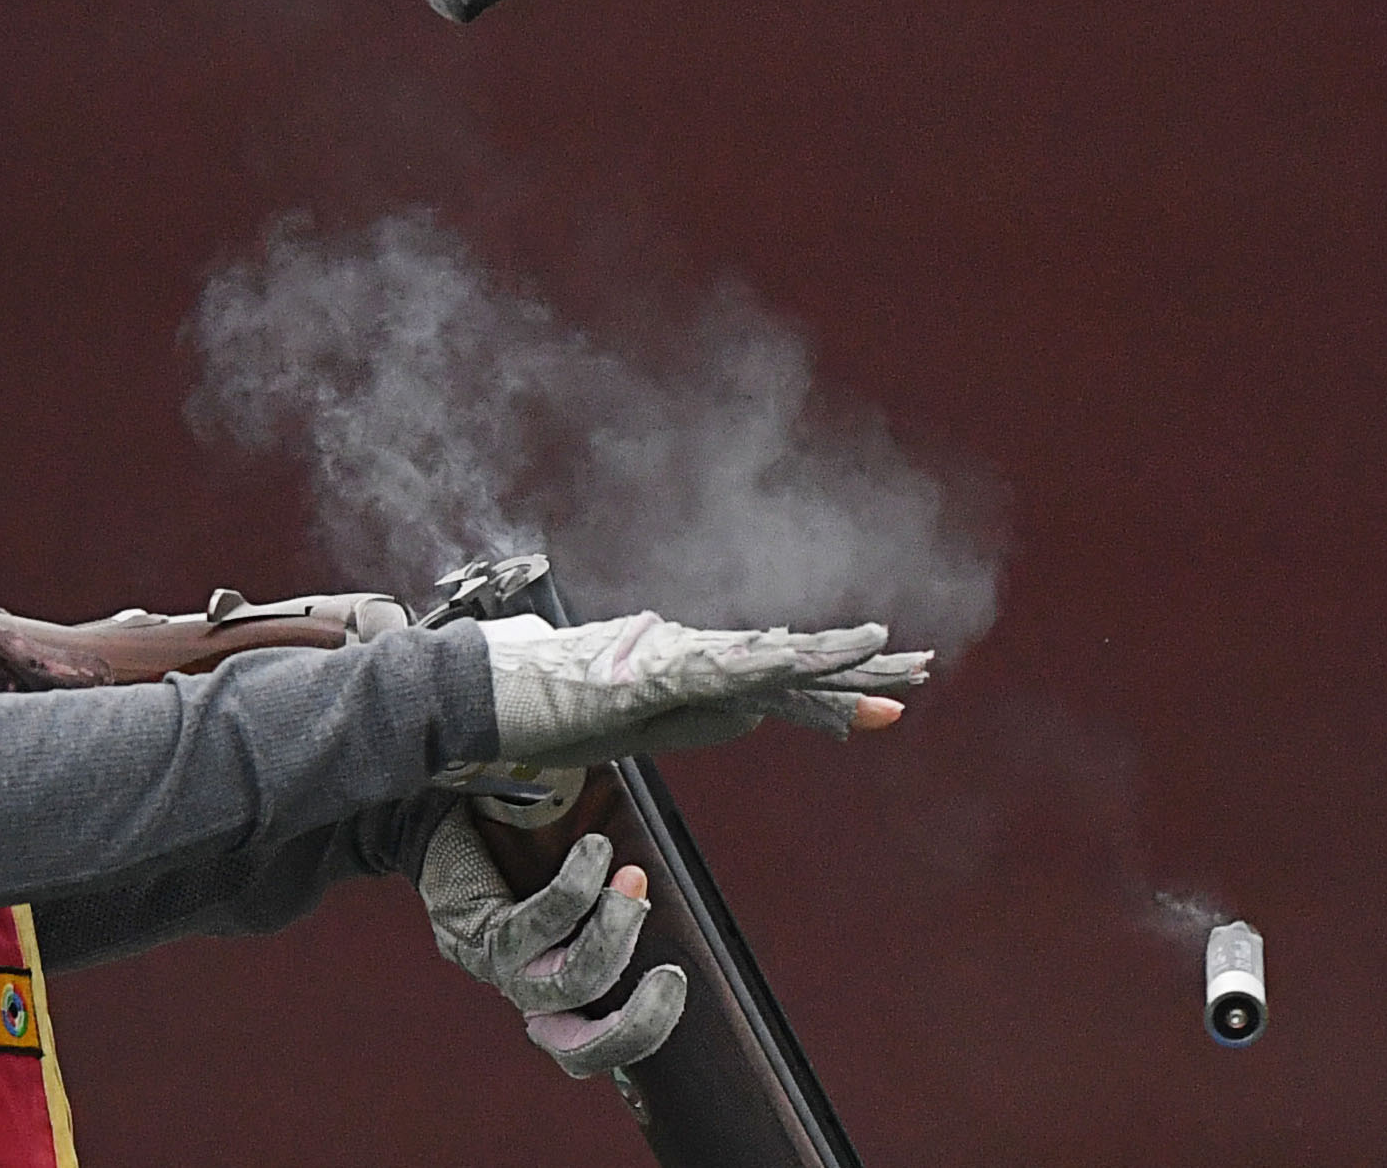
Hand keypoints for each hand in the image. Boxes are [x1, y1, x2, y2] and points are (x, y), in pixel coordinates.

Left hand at [418, 804, 686, 1078]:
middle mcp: (523, 996)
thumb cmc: (512, 854)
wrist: (438, 820)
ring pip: (568, 986)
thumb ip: (612, 902)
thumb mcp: (568, 891)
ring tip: (631, 880)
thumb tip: (655, 892)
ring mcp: (499, 969)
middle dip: (640, 1020)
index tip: (675, 984)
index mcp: (551, 998)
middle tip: (672, 974)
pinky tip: (595, 851)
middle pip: (581, 1048)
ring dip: (613, 937)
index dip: (637, 1037)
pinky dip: (575, 891)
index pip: (590, 1052)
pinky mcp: (478, 931)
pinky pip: (533, 926)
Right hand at [477, 611, 932, 768]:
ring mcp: (666, 661)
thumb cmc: (526, 712)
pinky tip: (808, 662)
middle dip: (854, 671)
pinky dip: (769, 665)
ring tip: (895, 656)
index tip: (885, 704)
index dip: (829, 694)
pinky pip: (720, 669)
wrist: (467, 697)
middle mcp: (682, 657)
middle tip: (920, 669)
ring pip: (765, 659)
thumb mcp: (614, 730)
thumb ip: (671, 717)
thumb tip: (735, 714)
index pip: (770, 685)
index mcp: (680, 674)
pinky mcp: (646, 672)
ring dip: (832, 660)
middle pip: (783, 666)